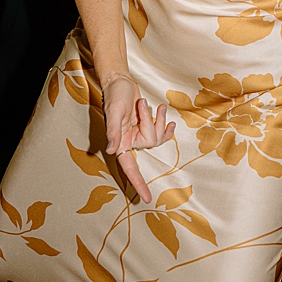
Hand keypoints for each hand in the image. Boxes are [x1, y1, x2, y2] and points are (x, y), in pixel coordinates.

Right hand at [99, 73, 175, 202]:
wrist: (120, 82)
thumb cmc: (115, 95)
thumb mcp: (114, 111)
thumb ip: (113, 131)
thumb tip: (112, 150)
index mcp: (120, 143)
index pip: (129, 169)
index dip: (137, 183)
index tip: (145, 199)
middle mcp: (130, 142)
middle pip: (150, 142)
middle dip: (150, 122)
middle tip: (141, 104)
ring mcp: (139, 134)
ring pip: (157, 136)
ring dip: (156, 117)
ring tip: (146, 102)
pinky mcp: (146, 126)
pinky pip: (161, 132)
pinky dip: (165, 124)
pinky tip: (168, 118)